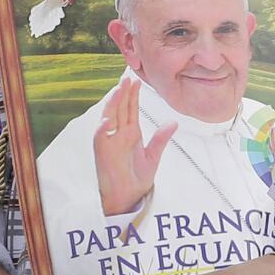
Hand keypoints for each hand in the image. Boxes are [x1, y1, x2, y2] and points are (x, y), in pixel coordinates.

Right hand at [94, 78, 177, 214]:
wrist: (129, 198)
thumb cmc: (137, 179)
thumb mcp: (153, 156)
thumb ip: (161, 139)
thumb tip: (173, 123)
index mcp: (131, 133)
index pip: (131, 109)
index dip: (133, 94)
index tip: (137, 79)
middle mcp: (119, 134)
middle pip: (120, 109)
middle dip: (123, 93)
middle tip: (128, 76)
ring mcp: (110, 142)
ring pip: (110, 118)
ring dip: (113, 104)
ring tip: (119, 89)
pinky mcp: (103, 153)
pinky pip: (101, 138)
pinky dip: (103, 128)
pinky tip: (107, 119)